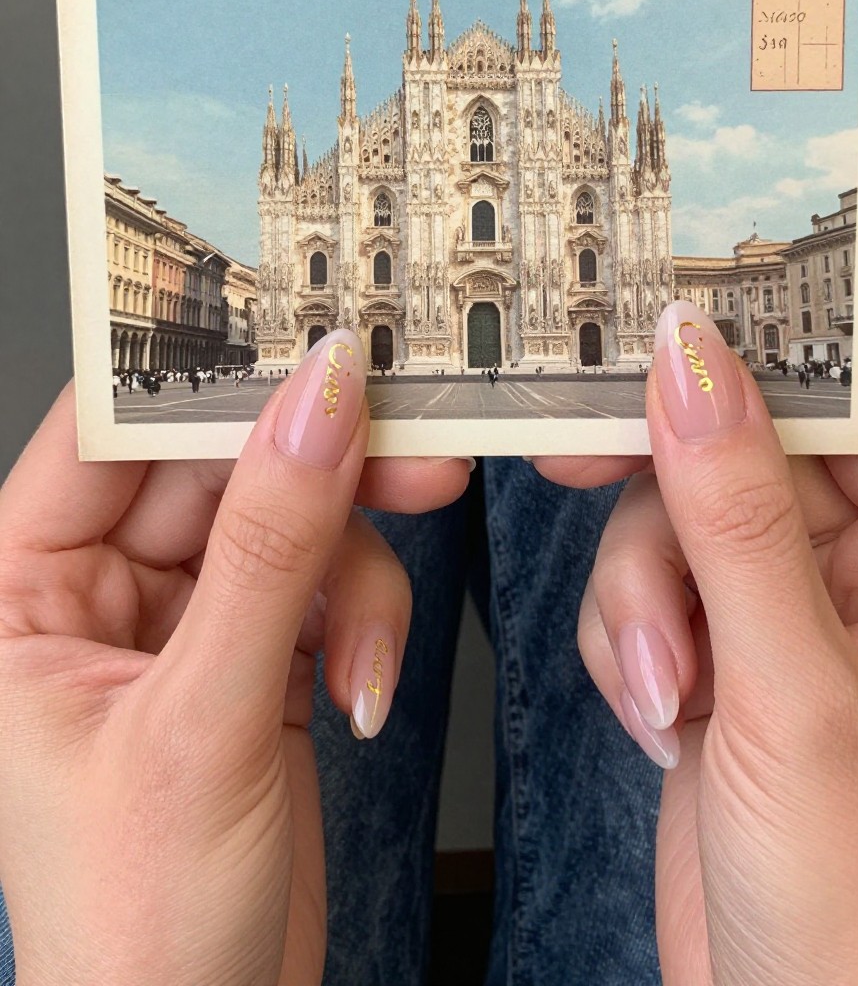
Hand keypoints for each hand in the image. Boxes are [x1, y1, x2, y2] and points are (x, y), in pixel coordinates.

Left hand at [0, 331, 470, 985]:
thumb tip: (317, 402)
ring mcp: (180, 624)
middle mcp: (94, 594)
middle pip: (220, 468)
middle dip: (319, 475)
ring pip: (288, 524)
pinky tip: (361, 687)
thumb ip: (269, 546)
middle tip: (409, 462)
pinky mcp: (251, 657)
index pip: (110, 434)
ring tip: (366, 657)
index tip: (307, 340)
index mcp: (18, 591)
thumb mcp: (203, 718)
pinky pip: (321, 584)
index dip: (208, 379)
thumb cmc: (137, 926)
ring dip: (351, 578)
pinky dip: (361, 622)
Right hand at [548, 306, 857, 985]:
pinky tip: (659, 715)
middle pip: (744, 446)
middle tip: (576, 461)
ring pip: (678, 516)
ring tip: (663, 688)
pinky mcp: (722, 652)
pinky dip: (630, 636)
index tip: (664, 328)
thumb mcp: (796, 698)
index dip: (768, 355)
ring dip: (643, 593)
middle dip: (665, 486)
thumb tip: (692, 365)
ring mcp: (786, 614)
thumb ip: (736, 521)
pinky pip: (648, 584)